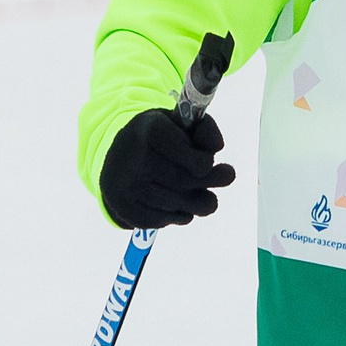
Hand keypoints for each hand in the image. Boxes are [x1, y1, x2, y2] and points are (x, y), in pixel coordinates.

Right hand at [100, 106, 234, 227]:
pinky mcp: (123, 207)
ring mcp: (125, 184)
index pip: (184, 153)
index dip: (204, 162)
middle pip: (184, 180)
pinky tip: (179, 205)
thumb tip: (218, 146)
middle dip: (209, 181)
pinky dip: (178, 216)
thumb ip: (204, 131)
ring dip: (196, 202)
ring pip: (176, 203)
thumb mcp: (180, 126)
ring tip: (201, 195)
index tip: (208, 163)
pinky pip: (163, 220)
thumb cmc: (160, 140)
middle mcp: (132, 156)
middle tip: (226, 176)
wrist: (119, 158)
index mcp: (149, 130)